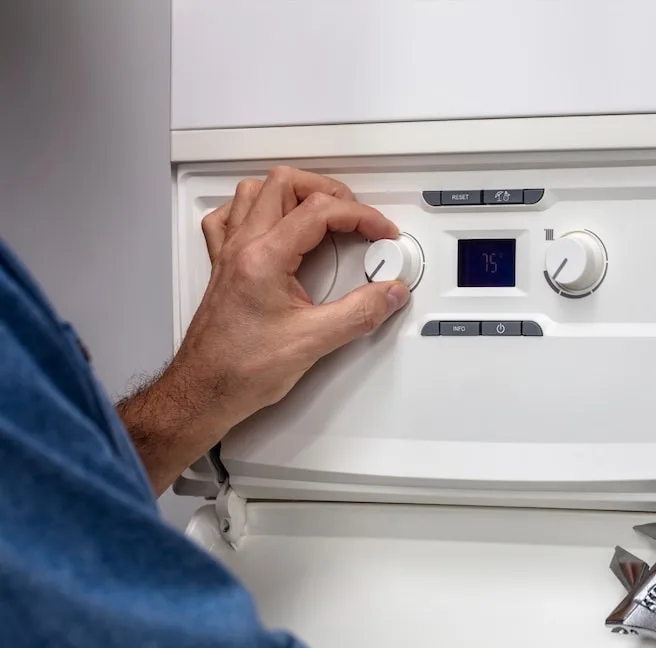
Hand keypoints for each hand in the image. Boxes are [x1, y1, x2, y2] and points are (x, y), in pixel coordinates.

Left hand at [118, 166, 408, 493]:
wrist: (203, 393)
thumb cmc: (239, 371)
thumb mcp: (312, 343)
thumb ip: (359, 313)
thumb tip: (388, 293)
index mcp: (263, 259)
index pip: (319, 211)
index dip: (360, 216)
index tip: (380, 232)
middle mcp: (242, 248)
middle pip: (284, 184)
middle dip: (328, 191)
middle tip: (355, 216)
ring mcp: (229, 254)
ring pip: (255, 192)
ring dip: (293, 193)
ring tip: (322, 212)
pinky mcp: (224, 267)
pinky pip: (230, 218)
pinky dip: (256, 210)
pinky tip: (273, 224)